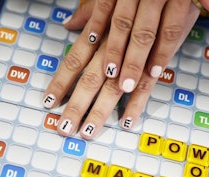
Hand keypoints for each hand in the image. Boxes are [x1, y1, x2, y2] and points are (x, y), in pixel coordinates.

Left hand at [42, 0, 208, 138]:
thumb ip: (89, 15)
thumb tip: (69, 25)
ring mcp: (137, 52)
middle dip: (76, 105)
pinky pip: (147, 83)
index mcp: (101, 30)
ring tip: (89, 130)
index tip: (48, 102)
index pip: (74, 60)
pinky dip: (137, 102)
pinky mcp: (159, 56)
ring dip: (102, 109)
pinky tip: (127, 120)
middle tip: (64, 128)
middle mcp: (114, 43)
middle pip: (90, 78)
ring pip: (115, 85)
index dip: (61, 82)